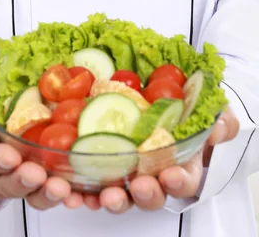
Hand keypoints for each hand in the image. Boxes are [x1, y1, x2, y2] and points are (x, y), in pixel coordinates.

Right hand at [0, 67, 83, 210]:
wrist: (17, 85)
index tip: (9, 156)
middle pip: (6, 185)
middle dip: (22, 182)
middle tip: (36, 174)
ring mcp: (26, 174)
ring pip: (33, 194)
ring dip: (47, 194)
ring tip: (62, 188)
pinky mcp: (52, 174)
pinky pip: (60, 190)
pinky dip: (72, 196)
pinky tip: (81, 195)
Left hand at [83, 108, 239, 213]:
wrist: (147, 95)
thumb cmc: (177, 109)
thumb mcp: (204, 109)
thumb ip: (218, 120)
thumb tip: (218, 128)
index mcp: (178, 165)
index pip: (182, 181)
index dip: (178, 181)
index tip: (170, 175)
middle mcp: (150, 174)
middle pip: (150, 195)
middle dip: (144, 194)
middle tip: (138, 186)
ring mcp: (124, 173)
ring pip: (120, 194)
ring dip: (113, 198)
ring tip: (104, 195)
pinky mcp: (98, 166)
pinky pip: (90, 184)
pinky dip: (82, 191)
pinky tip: (75, 191)